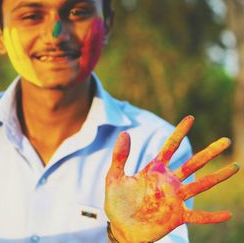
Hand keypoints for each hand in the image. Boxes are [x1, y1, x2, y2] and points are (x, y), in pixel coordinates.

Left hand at [104, 116, 239, 242]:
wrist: (120, 227)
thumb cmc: (117, 201)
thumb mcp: (114, 176)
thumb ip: (119, 156)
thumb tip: (124, 133)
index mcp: (154, 170)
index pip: (170, 147)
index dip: (179, 132)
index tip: (190, 118)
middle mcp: (168, 182)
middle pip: (193, 164)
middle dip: (209, 152)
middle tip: (225, 141)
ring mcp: (174, 199)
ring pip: (201, 185)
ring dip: (217, 177)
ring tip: (234, 166)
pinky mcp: (177, 216)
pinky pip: (198, 216)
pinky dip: (212, 216)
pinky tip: (227, 214)